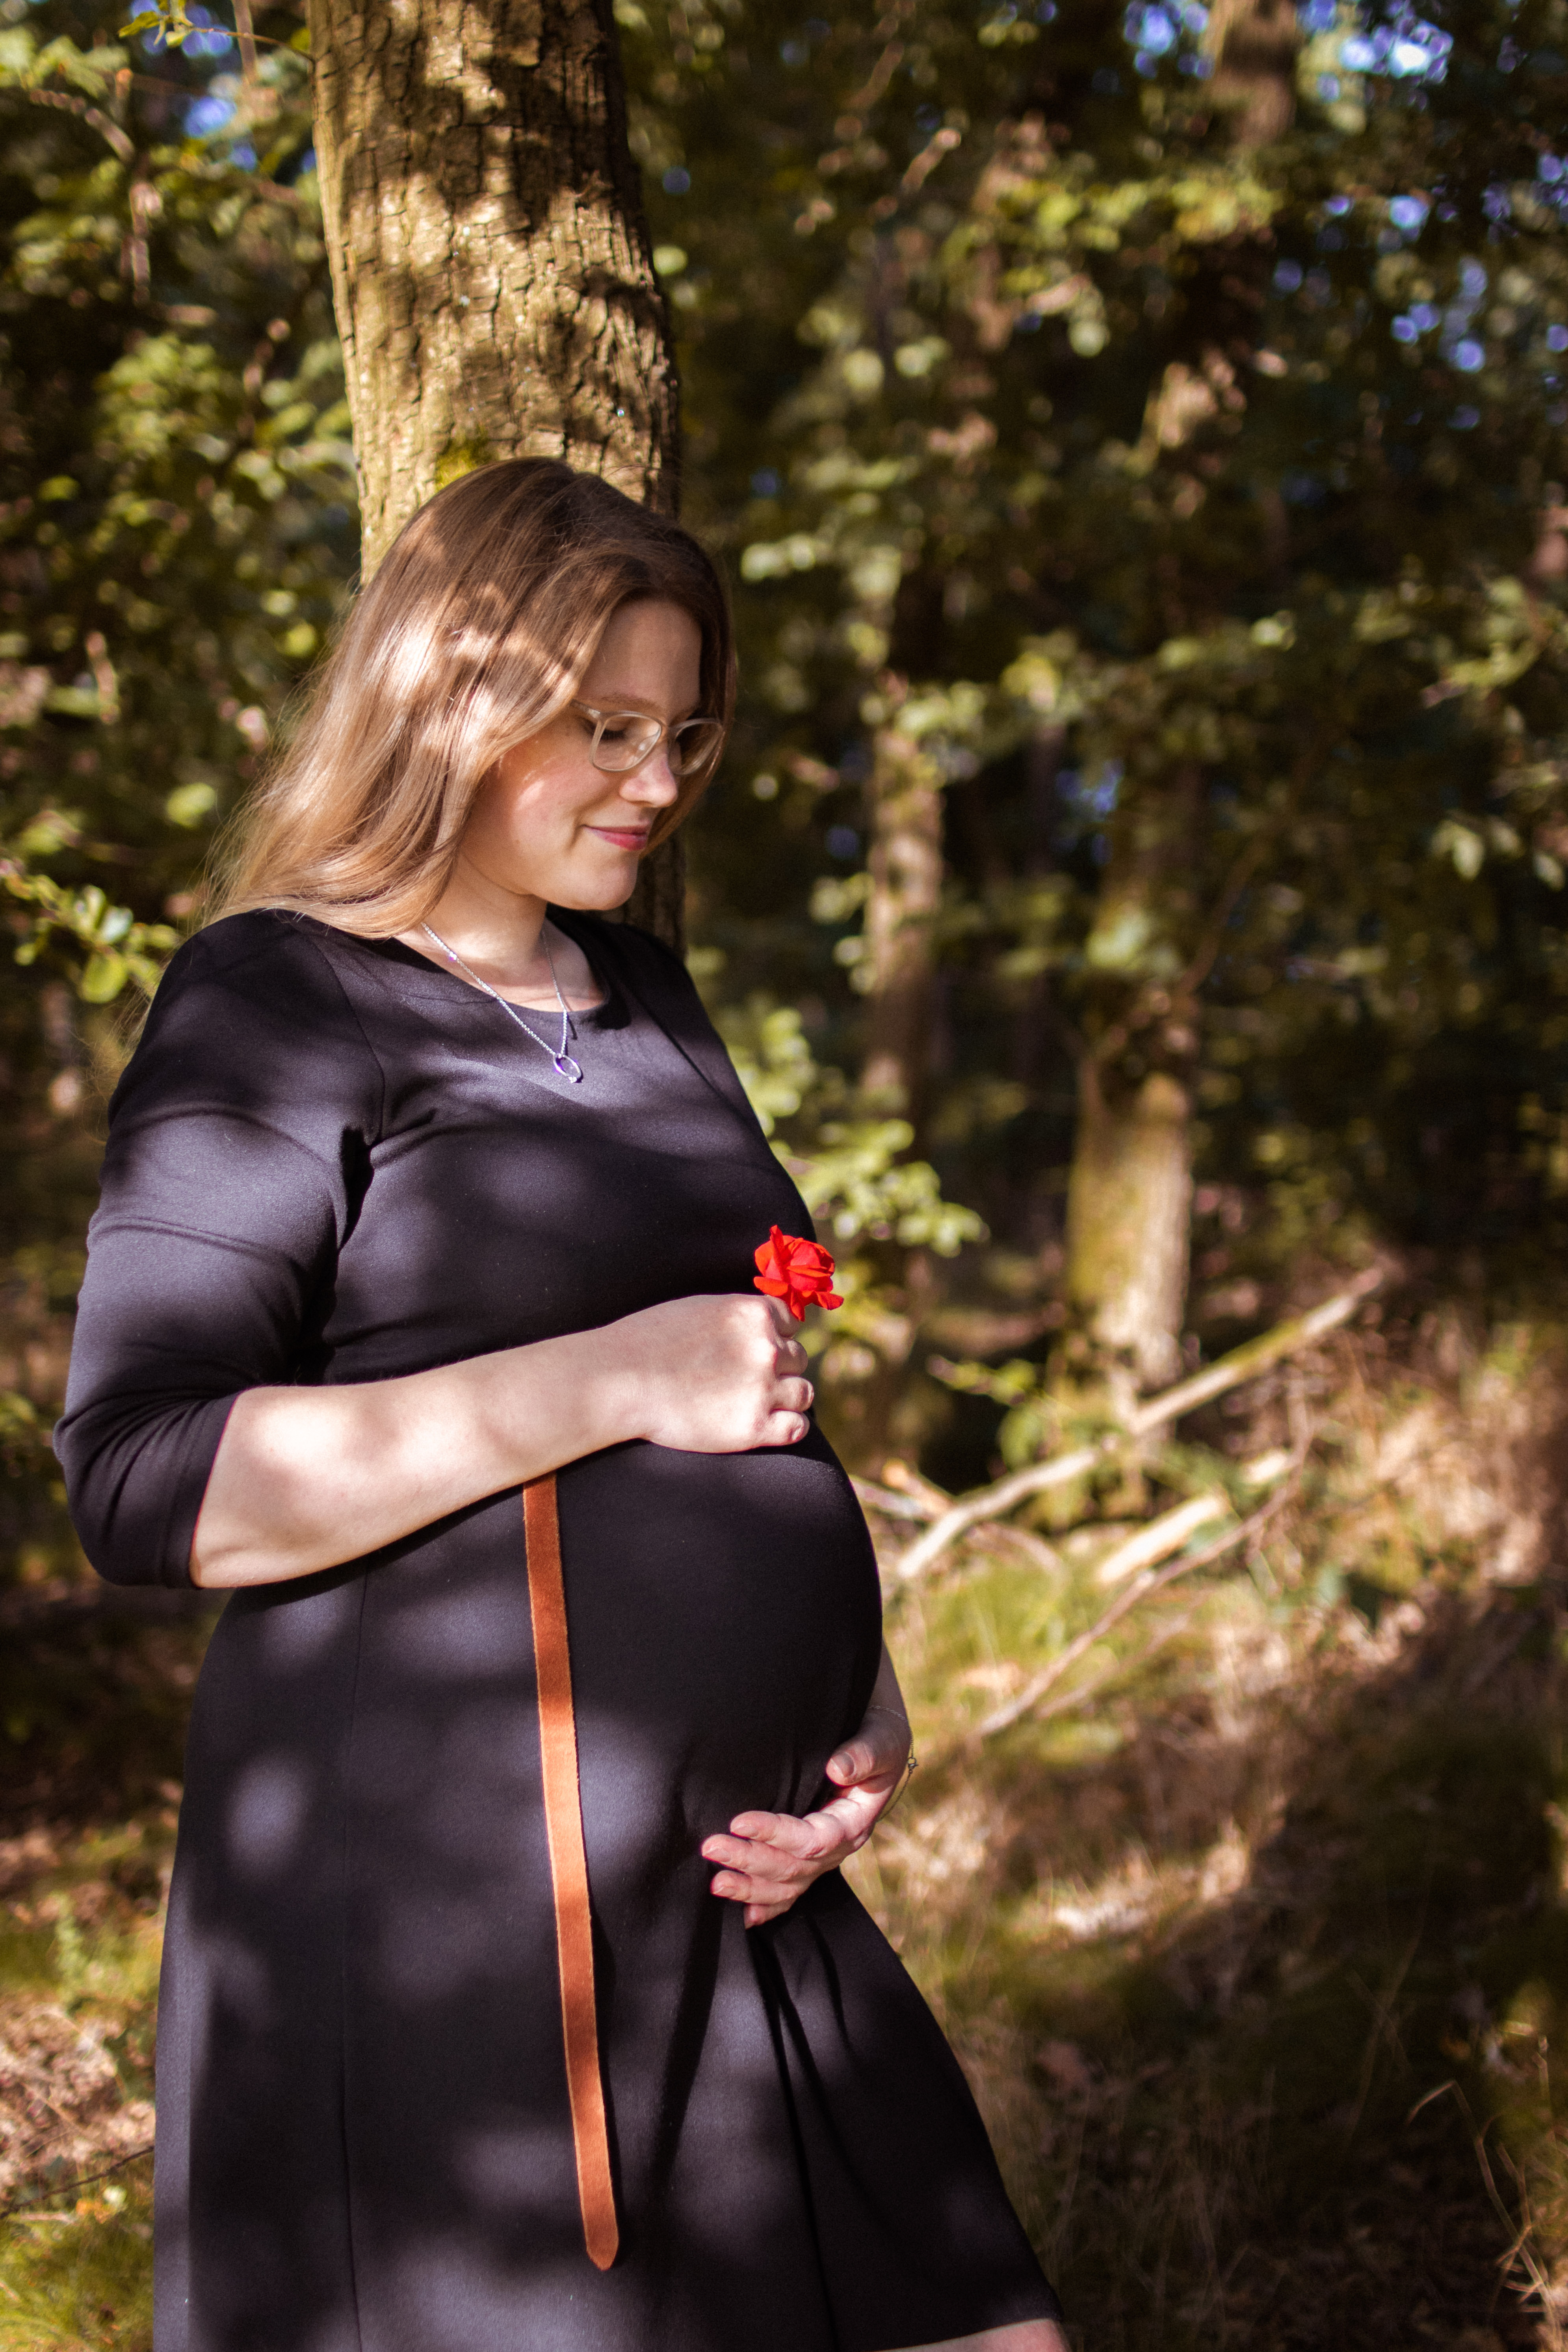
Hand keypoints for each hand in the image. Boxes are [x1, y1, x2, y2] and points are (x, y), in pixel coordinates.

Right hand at [611, 1292, 812, 1453]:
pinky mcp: (753, 1428)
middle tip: (746, 1379)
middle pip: (798, 1358)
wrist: (619, 1380)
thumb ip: (739, 1315)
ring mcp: (762, 1389)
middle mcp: (766, 1349)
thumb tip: (769, 1324)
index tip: (752, 1349)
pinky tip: (768, 1425)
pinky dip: (789, 1426)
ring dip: (786, 1397)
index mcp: (753, 1313)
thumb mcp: (700, 1308)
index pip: (791, 1323)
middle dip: (778, 1367)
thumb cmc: (649, 1341)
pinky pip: (797, 1428)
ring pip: (803, 1392)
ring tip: (755, 1402)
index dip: (774, 1337)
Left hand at [701, 1703, 911, 1927]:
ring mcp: (823, 1856)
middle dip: (749, 1860)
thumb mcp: (881, 1738)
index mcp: (854, 1822)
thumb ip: (864, 1754)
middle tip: (711, 1846)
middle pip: (793, 1867)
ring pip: (787, 1885)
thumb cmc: (879, 1736)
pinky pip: (790, 1891)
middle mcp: (838, 1847)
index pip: (811, 1839)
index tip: (738, 1821)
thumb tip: (837, 1768)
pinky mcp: (810, 1856)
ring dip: (750, 1887)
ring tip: (715, 1883)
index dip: (774, 1834)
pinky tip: (743, 1916)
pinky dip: (766, 1905)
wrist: (880, 1739)